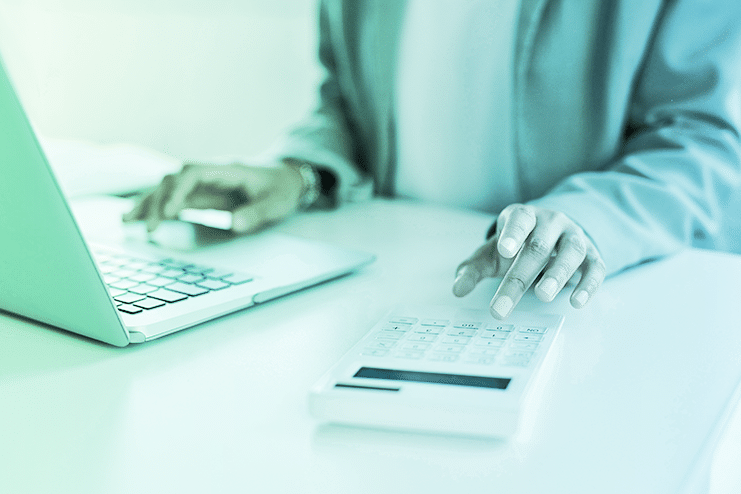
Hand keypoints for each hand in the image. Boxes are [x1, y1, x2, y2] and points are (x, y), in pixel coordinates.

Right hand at [123, 161, 303, 233]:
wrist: (286, 179)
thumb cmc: (281, 189)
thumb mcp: (275, 203)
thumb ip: (256, 213)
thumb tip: (235, 224)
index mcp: (226, 170)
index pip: (193, 173)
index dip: (179, 190)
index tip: (171, 211)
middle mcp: (209, 173)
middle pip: (173, 180)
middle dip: (158, 201)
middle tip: (151, 229)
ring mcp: (203, 183)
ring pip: (167, 188)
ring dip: (148, 202)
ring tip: (127, 221)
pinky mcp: (200, 195)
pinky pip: (172, 198)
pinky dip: (155, 208)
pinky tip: (137, 218)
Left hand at [452, 204, 605, 318]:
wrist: (552, 235)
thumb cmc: (516, 246)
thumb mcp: (492, 255)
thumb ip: (474, 270)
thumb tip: (458, 289)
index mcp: (523, 217)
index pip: (519, 220)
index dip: (512, 234)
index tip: (503, 251)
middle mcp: (551, 223)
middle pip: (538, 246)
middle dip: (520, 276)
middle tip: (503, 304)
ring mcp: (573, 237)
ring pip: (571, 251)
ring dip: (557, 274)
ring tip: (543, 295)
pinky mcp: (592, 254)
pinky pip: (595, 267)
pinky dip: (589, 284)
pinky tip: (577, 302)